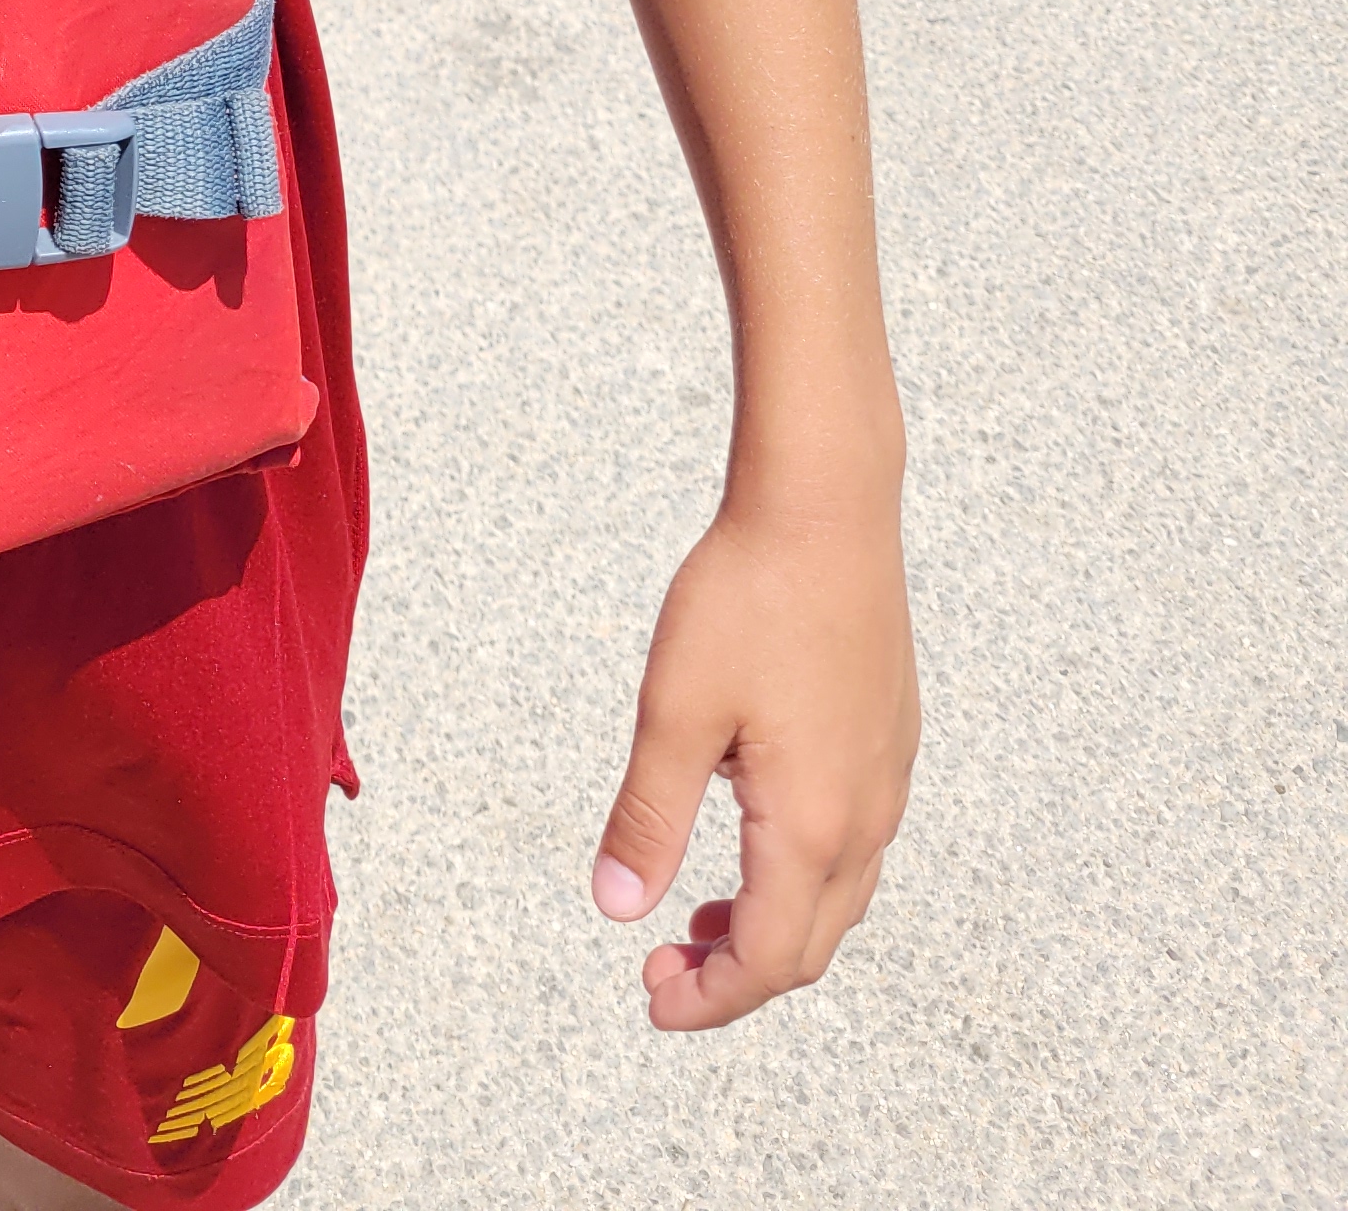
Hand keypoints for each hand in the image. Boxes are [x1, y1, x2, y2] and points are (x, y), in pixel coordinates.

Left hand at [592, 492, 916, 1029]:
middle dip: (737, 975)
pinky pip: (854, 844)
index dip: (709, 1000)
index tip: (652, 1000)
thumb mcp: (674, 712)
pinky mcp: (889, 739)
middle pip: (809, 945)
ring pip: (838, 898)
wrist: (825, 507)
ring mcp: (887, 779)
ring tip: (699, 914)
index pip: (768, 961)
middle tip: (663, 966)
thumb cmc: (747, 597)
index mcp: (810, 825)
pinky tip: (750, 832)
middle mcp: (864, 816)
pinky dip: (802, 874)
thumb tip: (618, 908)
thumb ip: (648, 819)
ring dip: (772, 925)